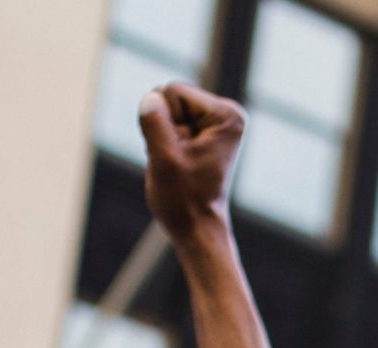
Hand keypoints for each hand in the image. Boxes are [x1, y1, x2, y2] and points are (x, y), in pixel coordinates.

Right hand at [138, 84, 245, 240]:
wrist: (196, 227)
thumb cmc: (183, 199)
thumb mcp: (164, 159)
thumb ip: (155, 123)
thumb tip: (151, 97)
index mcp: (226, 114)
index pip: (171, 91)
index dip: (162, 121)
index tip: (177, 152)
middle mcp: (226, 113)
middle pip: (169, 97)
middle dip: (162, 127)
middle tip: (175, 159)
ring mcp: (215, 122)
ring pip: (165, 110)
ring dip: (162, 137)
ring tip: (177, 163)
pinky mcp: (203, 132)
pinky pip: (167, 122)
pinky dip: (164, 142)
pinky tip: (176, 162)